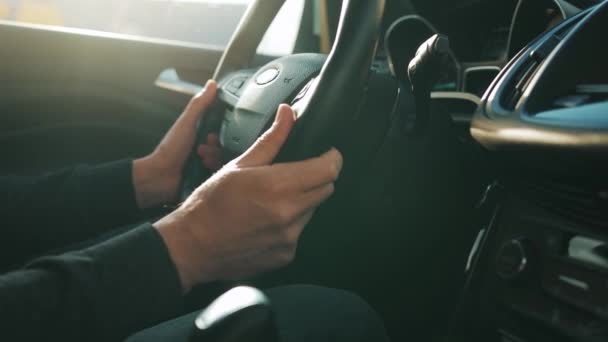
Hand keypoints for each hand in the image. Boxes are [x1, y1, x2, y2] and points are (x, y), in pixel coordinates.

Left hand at [132, 80, 216, 208]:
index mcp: (200, 131)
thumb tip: (211, 84)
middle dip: (216, 144)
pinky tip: (204, 168)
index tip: (217, 129)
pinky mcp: (209, 175)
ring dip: (214, 156)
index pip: (222, 125)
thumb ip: (200, 104)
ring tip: (201, 158)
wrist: (161, 177)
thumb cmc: (170, 149)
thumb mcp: (187, 123)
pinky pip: (222, 171)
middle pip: (225, 142)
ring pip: (224, 156)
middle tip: (205, 145)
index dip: (223, 126)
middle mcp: (205, 145)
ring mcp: (207, 161)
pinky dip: (214, 168)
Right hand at [154, 104, 342, 292]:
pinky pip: (299, 232)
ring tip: (272, 200)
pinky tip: (266, 220)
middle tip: (295, 173)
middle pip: (326, 189)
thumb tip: (287, 114)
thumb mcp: (239, 165)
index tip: (328, 154)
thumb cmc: (210, 204)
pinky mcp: (286, 255)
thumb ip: (271, 139)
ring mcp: (289, 237)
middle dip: (317, 177)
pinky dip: (289, 224)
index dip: (332, 158)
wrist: (191, 247)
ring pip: (312, 210)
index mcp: (278, 186)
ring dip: (301, 201)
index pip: (328, 169)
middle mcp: (288, 213)